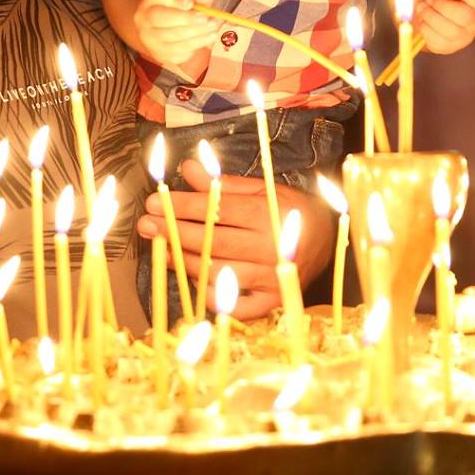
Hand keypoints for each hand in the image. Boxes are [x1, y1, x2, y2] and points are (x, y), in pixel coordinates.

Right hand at [133, 0, 216, 72]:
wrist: (157, 30)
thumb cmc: (173, 11)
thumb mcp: (183, 0)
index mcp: (149, 0)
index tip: (190, 2)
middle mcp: (144, 19)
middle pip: (163, 19)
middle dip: (187, 19)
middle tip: (207, 18)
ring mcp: (150, 40)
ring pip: (173, 38)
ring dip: (196, 34)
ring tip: (213, 29)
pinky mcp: (160, 55)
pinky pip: (179, 52)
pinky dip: (196, 45)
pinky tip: (207, 38)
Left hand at [137, 156, 331, 320]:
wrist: (328, 239)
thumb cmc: (289, 210)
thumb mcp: (262, 189)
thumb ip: (224, 184)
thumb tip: (189, 168)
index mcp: (269, 214)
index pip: (217, 210)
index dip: (182, 206)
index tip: (153, 202)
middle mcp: (271, 247)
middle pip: (213, 242)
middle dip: (175, 232)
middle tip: (146, 224)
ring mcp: (272, 278)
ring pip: (218, 273)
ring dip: (185, 262)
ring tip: (160, 250)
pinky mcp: (272, 302)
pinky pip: (235, 306)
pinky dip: (212, 296)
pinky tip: (193, 281)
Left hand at [416, 0, 474, 54]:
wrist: (437, 18)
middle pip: (463, 16)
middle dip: (441, 5)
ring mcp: (464, 37)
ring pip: (448, 30)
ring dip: (429, 16)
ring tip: (422, 8)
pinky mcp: (449, 47)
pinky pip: (435, 40)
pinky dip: (425, 28)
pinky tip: (424, 21)